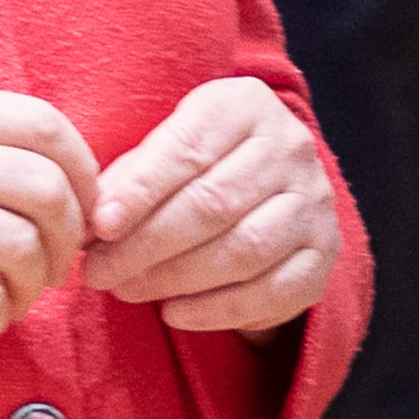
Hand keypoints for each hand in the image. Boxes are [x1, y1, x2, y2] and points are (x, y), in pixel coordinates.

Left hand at [86, 76, 346, 336]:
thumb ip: (129, 177)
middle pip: (214, 203)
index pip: (189, 148)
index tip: (98, 226)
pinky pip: (273, 291)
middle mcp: (291, 148)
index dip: (140, 191)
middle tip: (99, 272)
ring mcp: (315, 202)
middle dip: (147, 244)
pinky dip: (217, 309)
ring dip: (174, 278)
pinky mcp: (324, 253)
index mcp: (246, 106)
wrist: (263, 186)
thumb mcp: (162, 148)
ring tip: (127, 289)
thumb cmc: (194, 167)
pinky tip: (174, 313)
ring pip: (244, 249)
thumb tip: (94, 221)